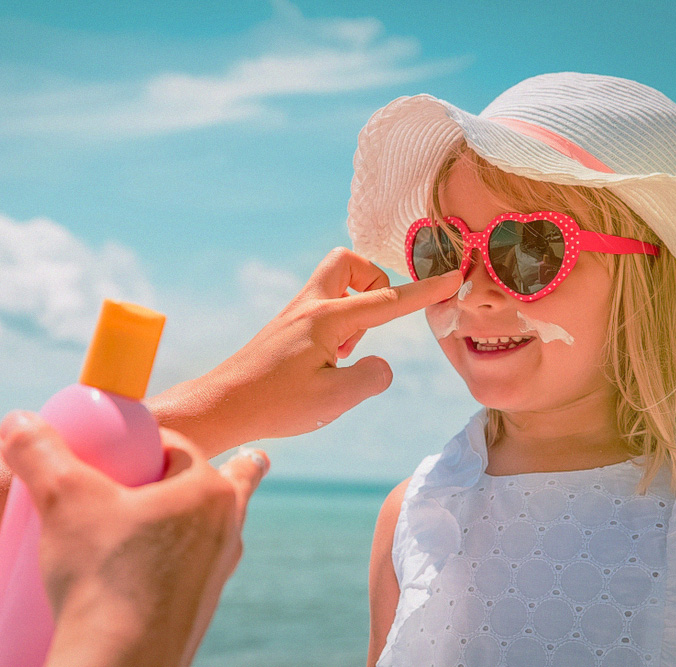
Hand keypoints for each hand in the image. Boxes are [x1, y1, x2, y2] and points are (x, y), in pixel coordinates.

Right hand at [0, 411, 267, 666]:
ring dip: (196, 518)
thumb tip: (17, 420)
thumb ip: (39, 453)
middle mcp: (225, 531)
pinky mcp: (197, 610)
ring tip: (196, 511)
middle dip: (211, 471)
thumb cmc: (102, 577)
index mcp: (209, 492)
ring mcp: (216, 574)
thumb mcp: (62, 500)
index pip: (178, 446)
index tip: (117, 447)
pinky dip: (179, 561)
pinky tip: (159, 569)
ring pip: (208, 530)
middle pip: (214, 485)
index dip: (145, 439)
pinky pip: (192, 571)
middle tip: (231, 459)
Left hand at [146, 248, 461, 455]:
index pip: (388, 301)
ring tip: (344, 355)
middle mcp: (310, 306)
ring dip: (355, 309)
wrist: (222, 405)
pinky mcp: (286, 327)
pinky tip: (325, 363)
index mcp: (326, 318)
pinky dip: (337, 325)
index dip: (425, 291)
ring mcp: (295, 314)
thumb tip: (382, 364)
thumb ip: (371, 377)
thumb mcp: (334, 399)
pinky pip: (323, 307)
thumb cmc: (275, 404)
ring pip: (335, 284)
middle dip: (373, 282)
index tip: (454, 276)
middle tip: (371, 323)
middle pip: (349, 262)